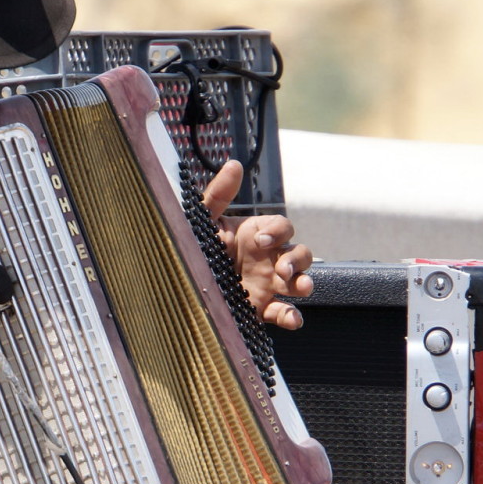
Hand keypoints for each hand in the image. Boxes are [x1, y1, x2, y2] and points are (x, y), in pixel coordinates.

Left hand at [201, 159, 313, 328]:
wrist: (178, 285)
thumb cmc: (193, 247)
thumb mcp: (202, 221)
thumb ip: (218, 194)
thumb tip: (234, 164)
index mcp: (255, 235)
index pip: (282, 227)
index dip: (278, 232)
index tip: (262, 240)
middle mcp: (266, 259)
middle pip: (300, 253)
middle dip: (297, 260)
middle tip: (282, 269)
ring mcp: (267, 284)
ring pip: (299, 281)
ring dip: (304, 283)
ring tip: (299, 287)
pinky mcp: (261, 308)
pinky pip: (284, 313)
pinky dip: (292, 317)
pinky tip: (292, 319)